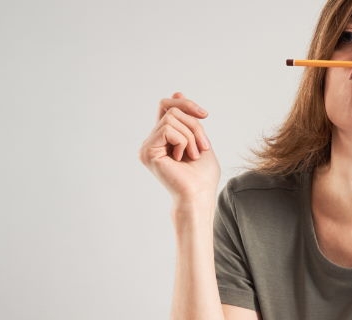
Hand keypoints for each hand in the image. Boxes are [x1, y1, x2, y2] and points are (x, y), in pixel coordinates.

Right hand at [139, 92, 219, 207]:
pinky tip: (182, 158)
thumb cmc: (202, 176)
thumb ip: (189, 120)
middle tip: (203, 147)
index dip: (185, 103)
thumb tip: (176, 91)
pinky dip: (183, 141)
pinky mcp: (147, 151)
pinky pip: (168, 129)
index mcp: (163, 138)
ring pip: (172, 118)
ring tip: (193, 155)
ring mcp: (147, 146)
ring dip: (191, 136)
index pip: (166, 107)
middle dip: (194, 125)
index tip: (204, 114)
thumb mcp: (200, 140)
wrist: (199, 196)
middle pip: (172, 109)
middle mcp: (152, 141)